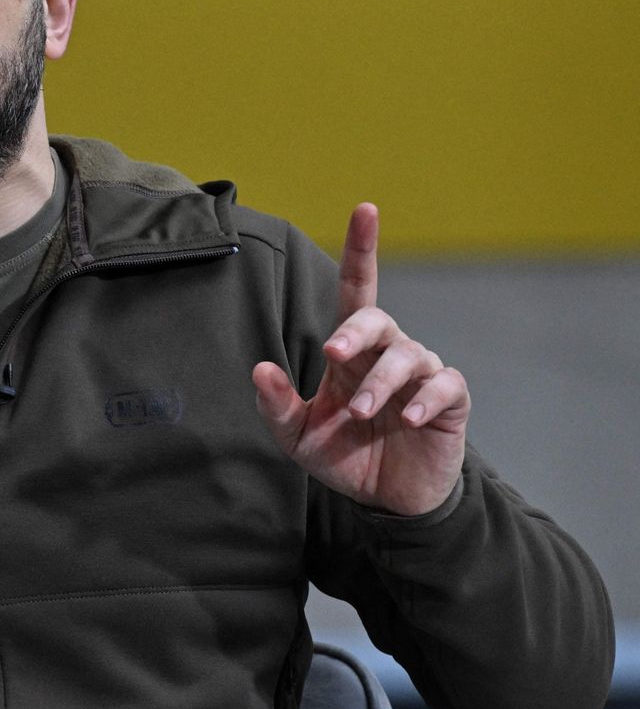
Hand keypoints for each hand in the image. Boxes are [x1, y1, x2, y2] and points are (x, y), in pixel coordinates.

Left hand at [251, 203, 470, 516]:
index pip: (355, 290)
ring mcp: (421, 375)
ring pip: (408, 355)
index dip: (361, 250)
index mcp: (350, 352)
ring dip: (382, 382)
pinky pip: (444, 385)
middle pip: (377, 318)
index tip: (365, 209)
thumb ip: (277, 405)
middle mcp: (386, 354)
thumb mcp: (298, 436)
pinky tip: (409, 419)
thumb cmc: (343, 456)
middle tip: (334, 355)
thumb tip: (260, 368)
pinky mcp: (449, 401)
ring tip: (363, 414)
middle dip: (356, 332)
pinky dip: (426, 398)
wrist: (388, 498)